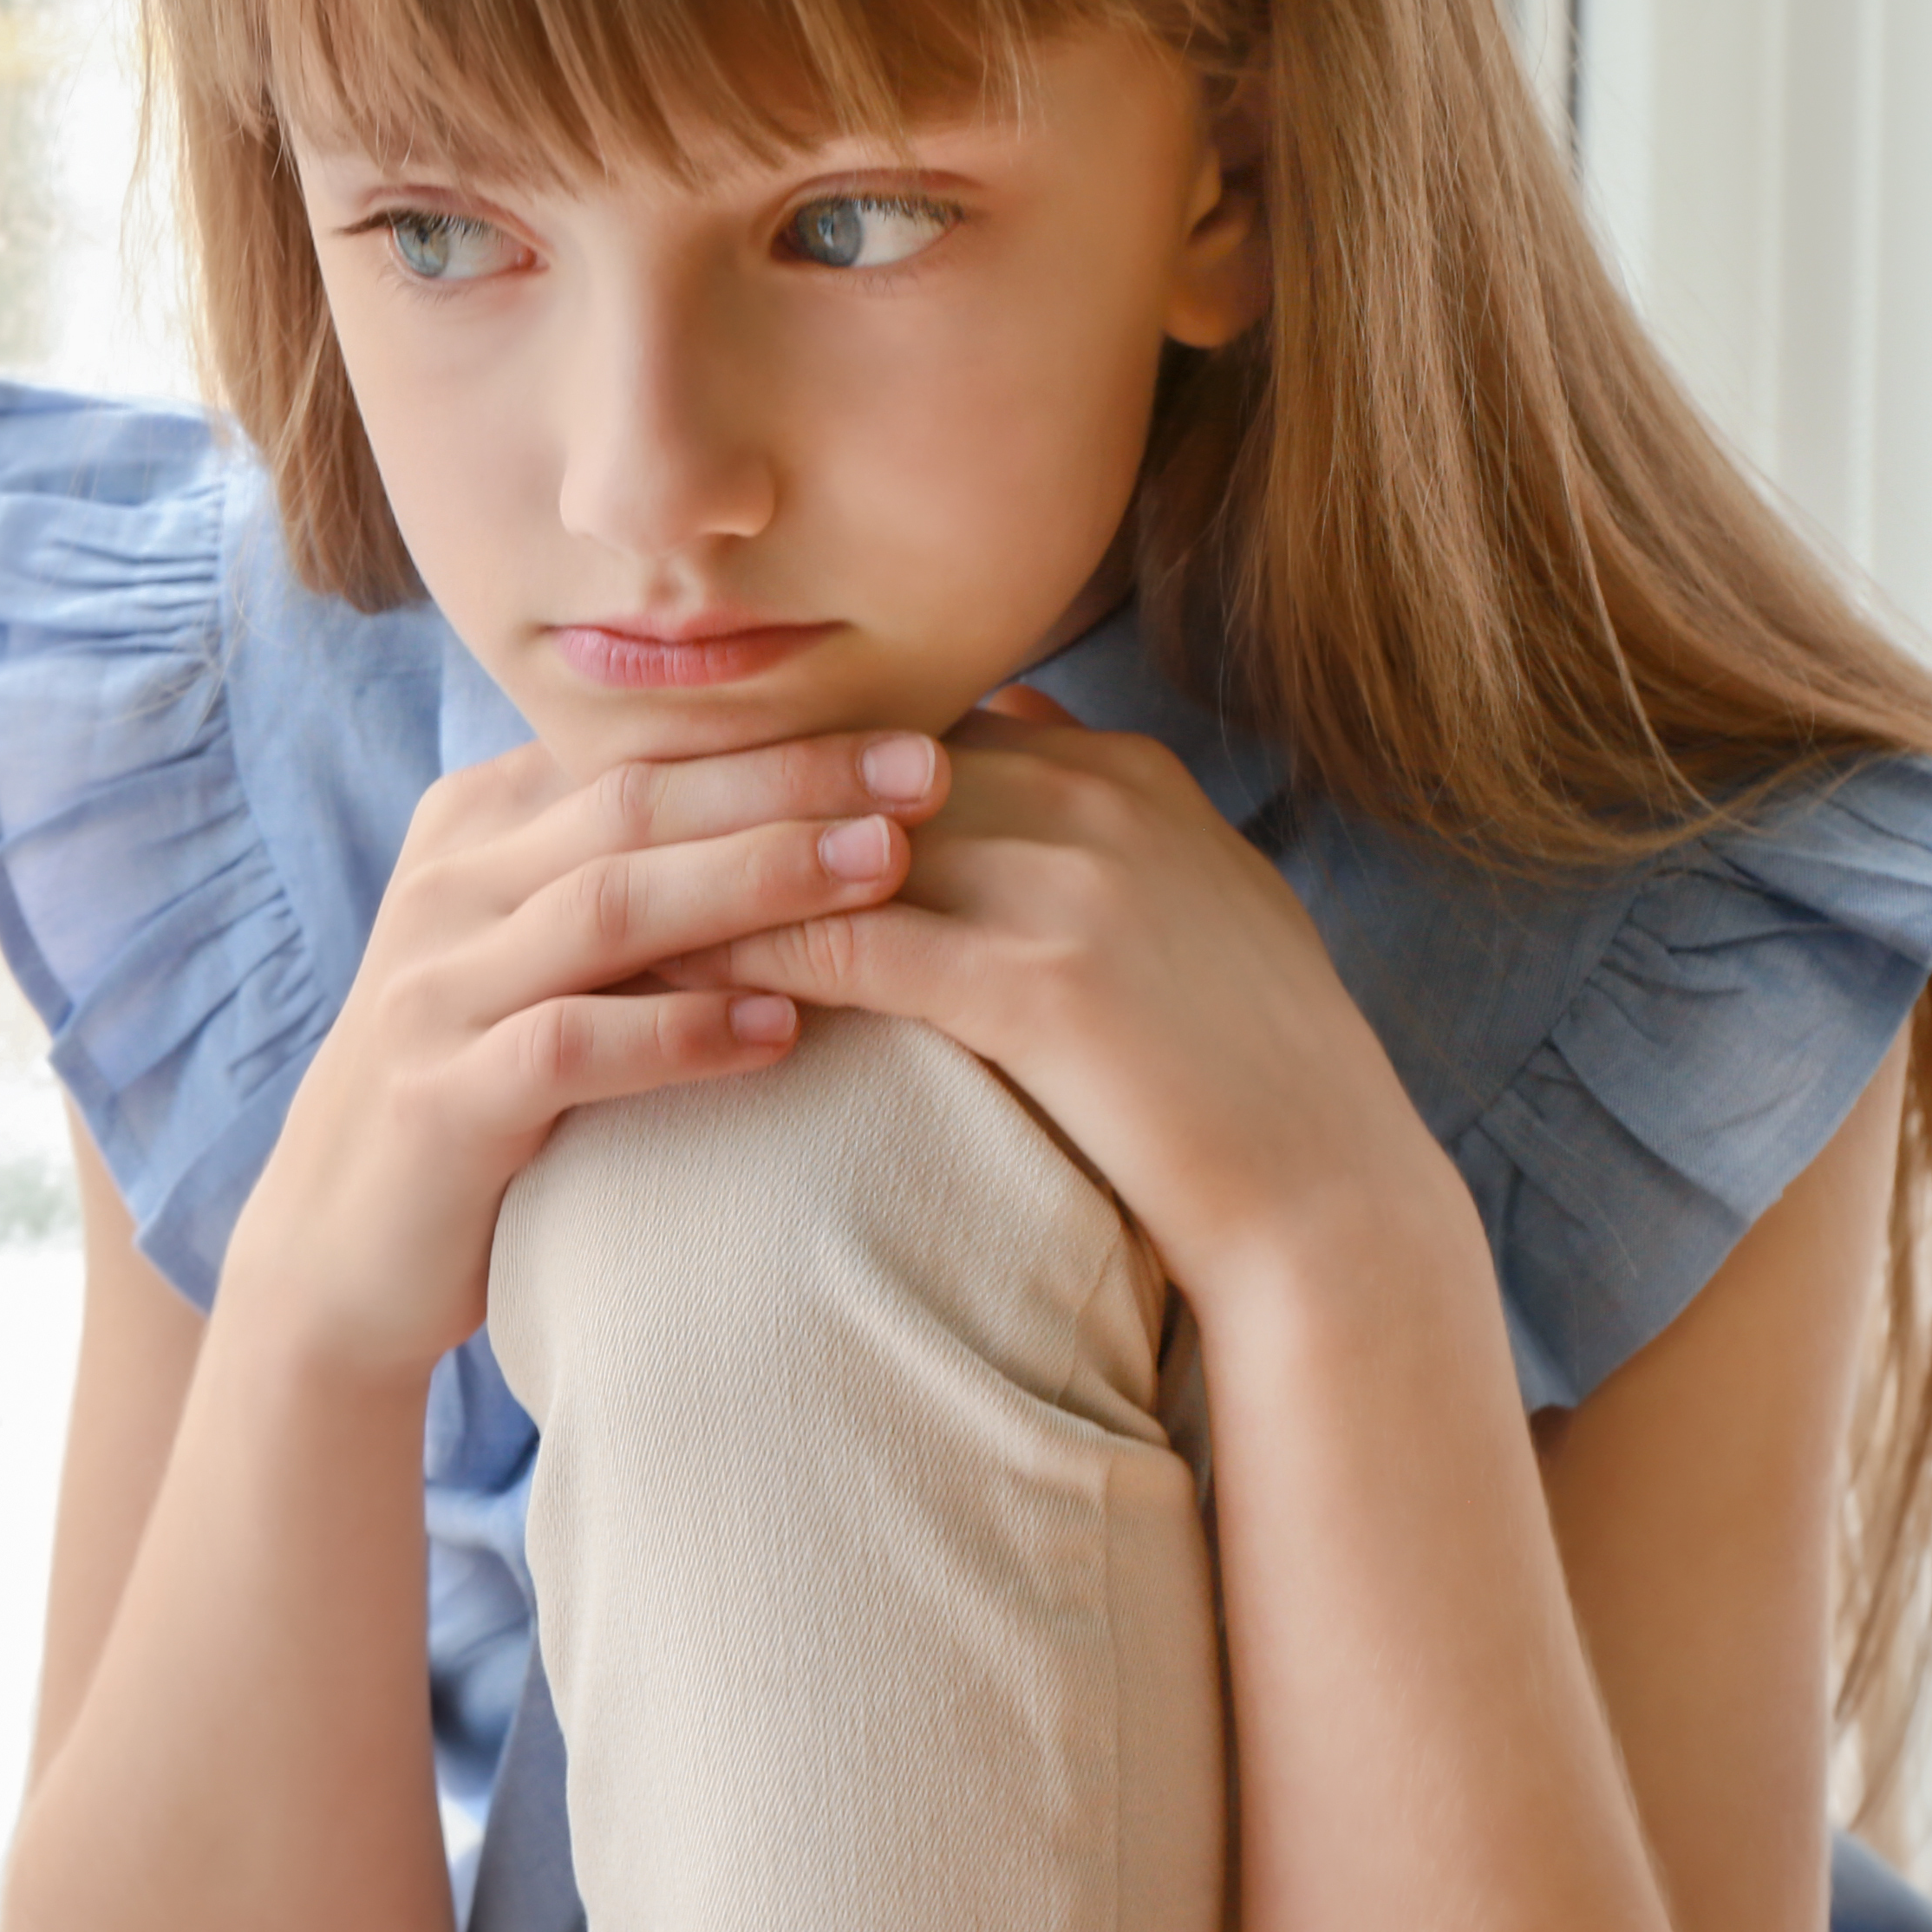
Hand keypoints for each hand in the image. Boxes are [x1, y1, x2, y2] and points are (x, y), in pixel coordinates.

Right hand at [222, 727, 954, 1383]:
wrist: (339, 1243)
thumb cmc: (483, 1081)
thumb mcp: (535, 949)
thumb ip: (625, 873)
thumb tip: (809, 810)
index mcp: (476, 826)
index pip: (639, 750)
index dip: (778, 736)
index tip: (914, 732)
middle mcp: (448, 886)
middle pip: (635, 802)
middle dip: (789, 783)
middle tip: (925, 776)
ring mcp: (433, 990)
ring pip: (607, 904)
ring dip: (755, 882)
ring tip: (881, 872)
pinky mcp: (440, 1098)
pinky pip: (568, 1045)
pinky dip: (679, 1031)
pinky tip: (780, 1028)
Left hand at [664, 688, 1472, 1322]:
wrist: (1334, 1204)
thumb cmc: (1246, 1076)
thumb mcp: (1193, 902)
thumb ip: (1104, 815)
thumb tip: (1017, 727)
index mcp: (1125, 773)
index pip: (916, 738)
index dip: (797, 772)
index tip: (685, 798)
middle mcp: (1098, 800)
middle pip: (861, 773)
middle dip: (730, 801)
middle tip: (599, 833)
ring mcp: (1076, 881)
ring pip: (839, 846)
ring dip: (714, 872)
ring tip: (597, 904)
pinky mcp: (1045, 981)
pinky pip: (854, 943)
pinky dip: (750, 952)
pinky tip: (665, 981)